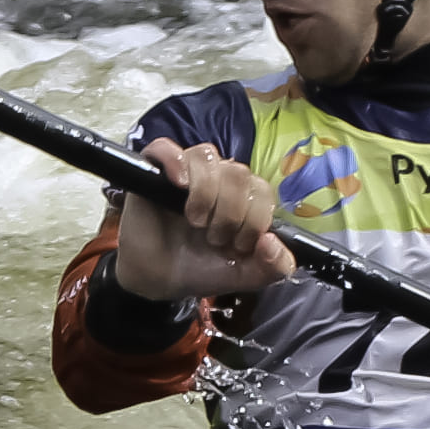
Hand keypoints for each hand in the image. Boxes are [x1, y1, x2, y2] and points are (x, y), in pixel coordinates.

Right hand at [111, 138, 298, 298]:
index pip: (262, 189)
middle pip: (237, 172)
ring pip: (207, 157)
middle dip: (230, 213)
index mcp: (243, 197)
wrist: (158, 280)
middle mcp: (217, 177)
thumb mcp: (246, 276)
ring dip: (205, 194)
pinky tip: (179, 184)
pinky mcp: (154, 170)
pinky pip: (165, 148)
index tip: (237, 245)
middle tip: (213, 239)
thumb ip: (275, 266)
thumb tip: (271, 241)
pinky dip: (175, 161)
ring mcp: (185, 171)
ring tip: (195, 222)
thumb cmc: (200, 269)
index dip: (255, 219)